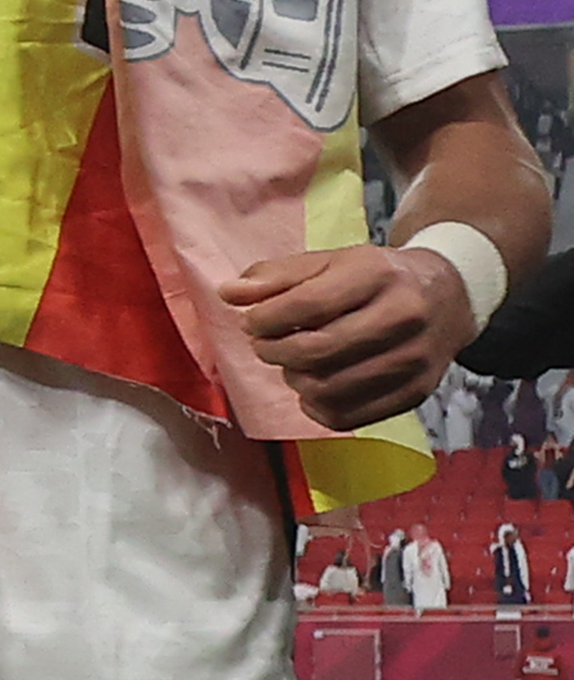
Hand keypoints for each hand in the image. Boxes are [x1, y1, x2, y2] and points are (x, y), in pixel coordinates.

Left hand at [229, 242, 472, 429]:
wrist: (448, 298)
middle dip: (274, 351)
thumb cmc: (375, 279)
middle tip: (265, 344)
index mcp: (379, 275)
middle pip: (316, 351)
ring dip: (294, 379)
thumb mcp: (330, 262)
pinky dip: (316, 407)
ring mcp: (414, 359)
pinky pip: (347, 417)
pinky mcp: (415, 393)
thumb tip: (230, 293)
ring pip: (328, 388)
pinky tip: (314, 386)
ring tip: (293, 362)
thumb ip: (277, 276)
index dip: (266, 319)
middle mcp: (404, 317)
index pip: (309, 304)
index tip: (252, 322)